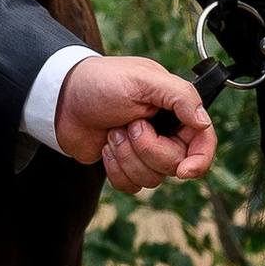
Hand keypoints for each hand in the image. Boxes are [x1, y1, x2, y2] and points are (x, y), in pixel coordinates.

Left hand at [53, 52, 217, 194]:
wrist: (61, 99)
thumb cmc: (100, 81)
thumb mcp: (143, 79)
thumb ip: (180, 96)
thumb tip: (203, 123)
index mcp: (175, 109)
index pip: (203, 141)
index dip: (199, 160)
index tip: (184, 171)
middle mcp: (164, 132)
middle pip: (175, 164)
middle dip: (147, 149)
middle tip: (129, 125)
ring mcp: (144, 151)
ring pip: (152, 179)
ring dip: (127, 157)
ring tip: (113, 131)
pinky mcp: (124, 165)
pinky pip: (131, 186)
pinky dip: (115, 169)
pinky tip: (106, 147)